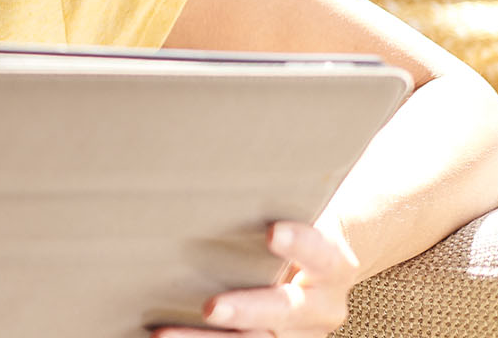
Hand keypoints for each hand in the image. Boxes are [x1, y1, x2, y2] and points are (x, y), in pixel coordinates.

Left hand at [152, 221, 359, 337]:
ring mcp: (299, 334)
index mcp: (333, 266)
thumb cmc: (292, 230)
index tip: (273, 232)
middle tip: (210, 308)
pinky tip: (164, 336)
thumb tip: (204, 176)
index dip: (299, 243)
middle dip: (246, 310)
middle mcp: (321, 307)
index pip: (320, 253)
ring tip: (164, 334)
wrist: (318, 267)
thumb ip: (267, 209)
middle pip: (286, 310)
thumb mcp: (297, 216)